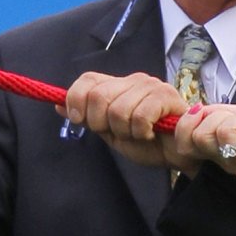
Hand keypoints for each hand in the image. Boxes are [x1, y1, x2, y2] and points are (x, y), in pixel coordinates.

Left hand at [64, 70, 202, 170]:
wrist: (177, 154)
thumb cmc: (146, 143)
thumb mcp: (110, 132)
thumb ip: (88, 118)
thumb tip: (58, 105)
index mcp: (117, 85)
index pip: (87, 80)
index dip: (76, 100)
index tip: (79, 120)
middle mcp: (132, 80)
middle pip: (98, 96)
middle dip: (99, 122)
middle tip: (116, 132)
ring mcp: (151, 86)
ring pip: (117, 109)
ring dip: (124, 131)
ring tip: (138, 134)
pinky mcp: (166, 96)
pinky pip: (139, 116)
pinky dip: (140, 132)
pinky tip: (150, 134)